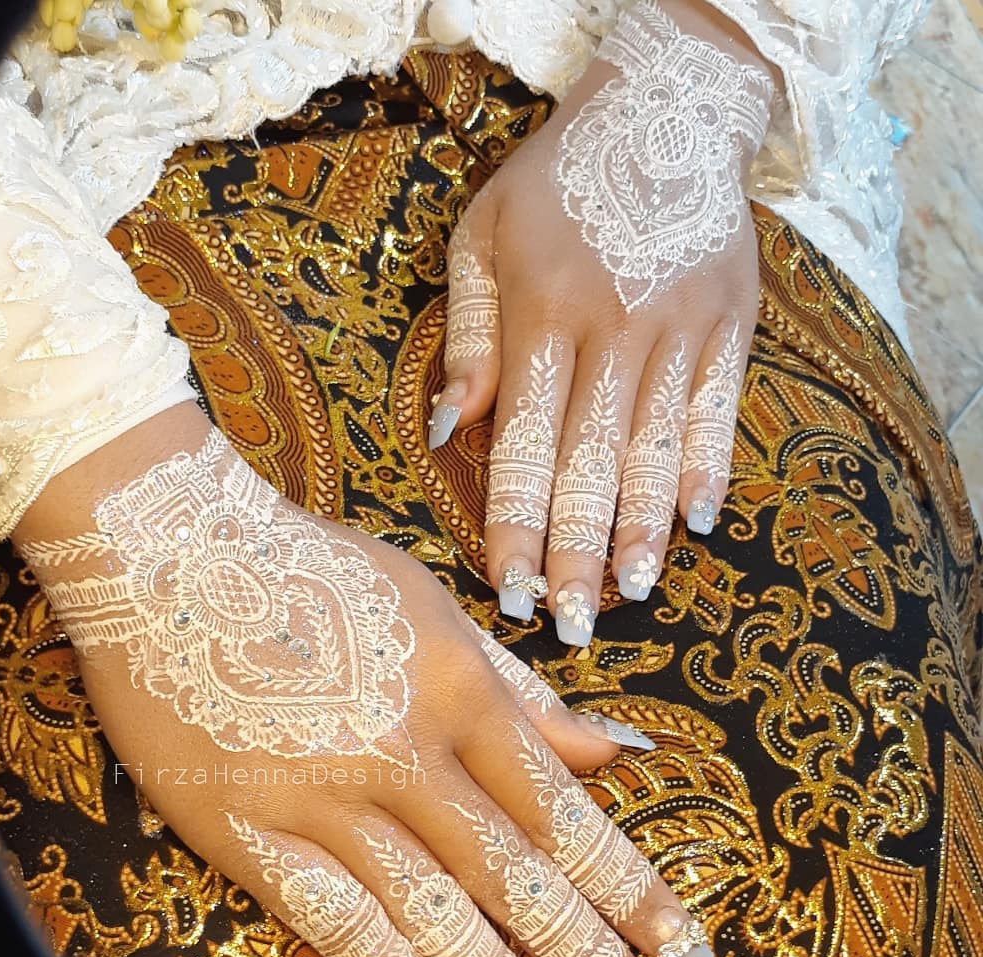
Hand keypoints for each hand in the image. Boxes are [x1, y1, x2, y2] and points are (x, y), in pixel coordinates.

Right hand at [13, 402, 713, 956]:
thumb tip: (616, 748)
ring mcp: (324, 794)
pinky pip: (330, 914)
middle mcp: (405, 751)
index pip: (564, 810)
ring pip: (434, 911)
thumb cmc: (318, 571)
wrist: (175, 556)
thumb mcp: (438, 610)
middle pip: (516, 874)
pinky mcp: (247, 826)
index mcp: (460, 691)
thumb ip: (524, 690)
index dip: (629, 886)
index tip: (682, 948)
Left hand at [429, 0, 776, 643]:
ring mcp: (679, 332)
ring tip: (632, 593)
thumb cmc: (557, 182)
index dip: (514, 526)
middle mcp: (613, 334)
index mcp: (543, 317)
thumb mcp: (484, 236)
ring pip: (654, 453)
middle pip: (588, 468)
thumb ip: (468, 335)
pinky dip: (706, 469)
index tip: (509, 592)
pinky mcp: (730, 327)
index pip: (521, 448)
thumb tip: (442, 427)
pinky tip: (696, 525)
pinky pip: (717, 413)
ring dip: (642, 531)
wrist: (666, 113)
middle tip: (572, 627)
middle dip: (576, 554)